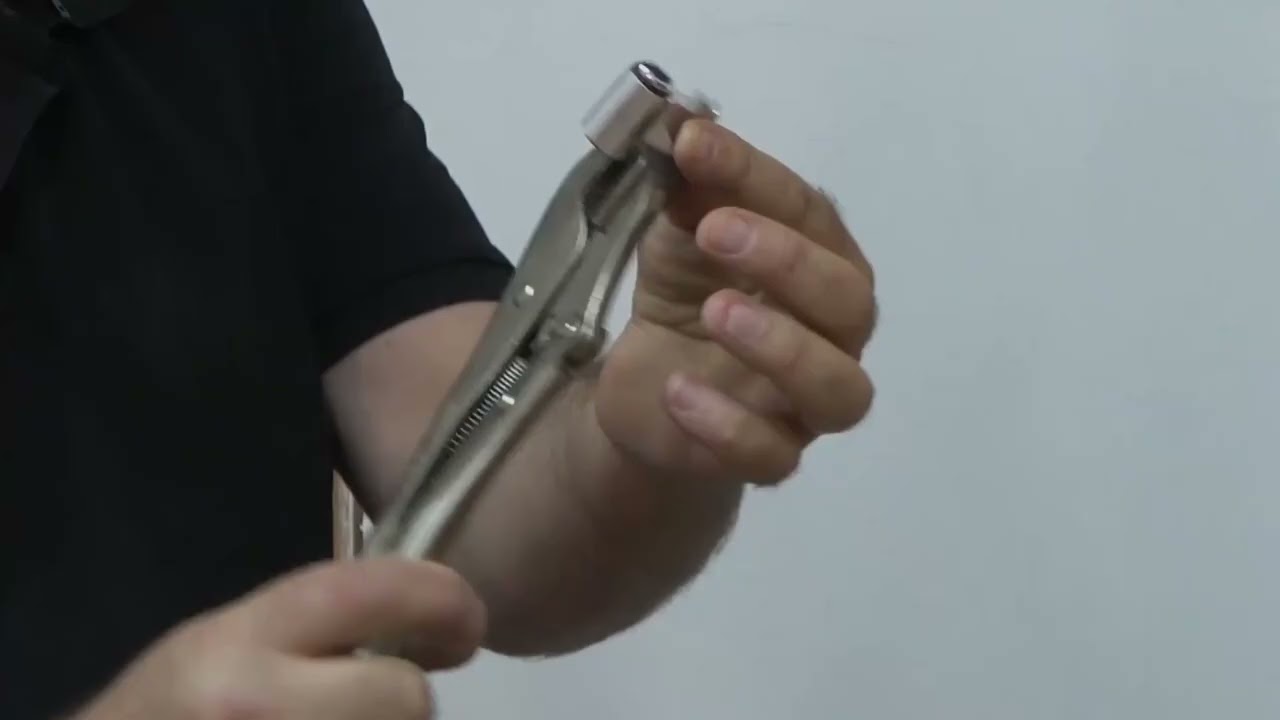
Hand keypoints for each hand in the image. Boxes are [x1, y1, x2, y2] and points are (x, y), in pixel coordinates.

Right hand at [73, 559, 485, 719]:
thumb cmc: (164, 714)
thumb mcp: (220, 641)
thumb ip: (313, 621)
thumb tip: (426, 612)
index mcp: (240, 645)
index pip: (370, 593)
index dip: (440, 598)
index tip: (464, 622)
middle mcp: (259, 707)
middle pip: (407, 699)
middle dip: (399, 698)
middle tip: (369, 698)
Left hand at [595, 119, 876, 485]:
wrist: (649, 388)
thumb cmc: (685, 296)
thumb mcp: (678, 232)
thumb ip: (691, 186)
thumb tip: (683, 124)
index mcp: (822, 262)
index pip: (810, 215)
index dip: (755, 179)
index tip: (693, 147)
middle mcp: (834, 333)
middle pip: (850, 302)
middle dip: (789, 262)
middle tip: (716, 231)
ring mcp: (807, 404)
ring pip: (841, 390)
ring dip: (784, 347)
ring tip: (716, 312)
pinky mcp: (769, 456)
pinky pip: (775, 457)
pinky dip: (728, 425)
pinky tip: (678, 391)